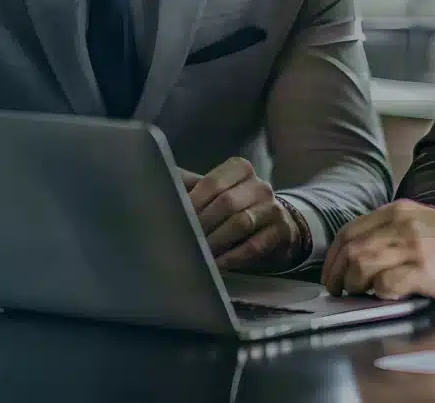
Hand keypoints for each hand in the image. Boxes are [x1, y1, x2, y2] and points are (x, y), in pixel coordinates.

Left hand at [180, 156, 308, 271]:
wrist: (273, 224)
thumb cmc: (234, 206)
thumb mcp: (215, 191)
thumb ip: (189, 185)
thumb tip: (152, 178)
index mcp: (240, 169)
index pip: (213, 182)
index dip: (193, 201)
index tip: (176, 218)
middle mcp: (260, 185)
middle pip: (226, 202)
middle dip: (203, 223)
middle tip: (183, 240)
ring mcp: (273, 208)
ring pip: (241, 223)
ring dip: (216, 241)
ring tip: (198, 253)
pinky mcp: (281, 232)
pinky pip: (254, 246)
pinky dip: (232, 257)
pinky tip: (217, 264)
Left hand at [320, 199, 434, 307]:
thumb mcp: (423, 224)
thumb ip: (392, 232)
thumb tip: (359, 253)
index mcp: (399, 211)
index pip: (350, 231)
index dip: (334, 257)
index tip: (332, 274)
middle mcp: (402, 224)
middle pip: (351, 249)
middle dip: (339, 274)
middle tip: (340, 290)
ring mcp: (413, 247)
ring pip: (362, 265)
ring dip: (356, 285)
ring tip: (362, 294)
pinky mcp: (425, 271)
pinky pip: (386, 284)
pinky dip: (379, 293)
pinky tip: (387, 295)